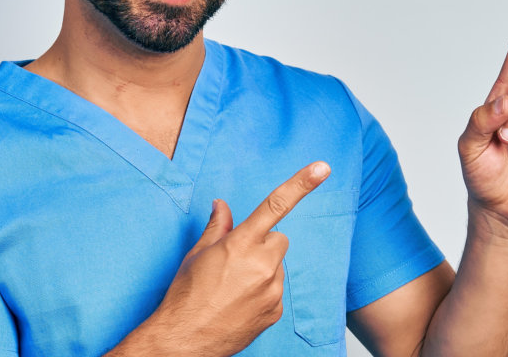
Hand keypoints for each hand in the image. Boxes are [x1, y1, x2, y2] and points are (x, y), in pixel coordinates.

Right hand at [114, 162, 331, 356]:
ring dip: (262, 268)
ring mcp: (272, 290)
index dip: (301, 184)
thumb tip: (222, 206)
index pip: (275, 206)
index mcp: (240, 244)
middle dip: (263, 243)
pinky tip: (240, 301)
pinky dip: (263, 291)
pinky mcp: (275, 310)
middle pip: (278, 239)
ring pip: (277, 265)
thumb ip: (217, 227)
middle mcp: (262, 265)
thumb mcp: (197, 255)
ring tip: (234, 286)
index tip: (322, 168)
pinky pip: (276, 289)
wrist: (185, 339)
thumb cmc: (186, 296)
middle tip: (237, 260)